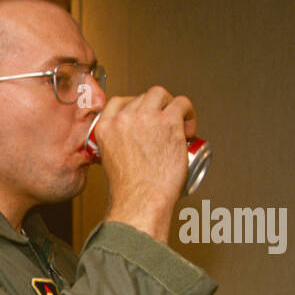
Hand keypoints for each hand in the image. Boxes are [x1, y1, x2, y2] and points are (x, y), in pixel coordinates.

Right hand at [99, 86, 196, 242]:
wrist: (141, 201)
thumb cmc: (129, 190)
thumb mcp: (110, 162)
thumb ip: (117, 145)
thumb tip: (133, 141)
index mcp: (105, 128)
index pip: (118, 102)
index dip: (135, 107)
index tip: (144, 117)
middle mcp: (123, 119)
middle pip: (142, 97)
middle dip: (155, 108)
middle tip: (164, 124)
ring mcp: (145, 118)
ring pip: (161, 94)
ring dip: (171, 105)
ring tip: (177, 123)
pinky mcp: (168, 121)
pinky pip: (182, 103)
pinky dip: (189, 114)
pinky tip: (188, 130)